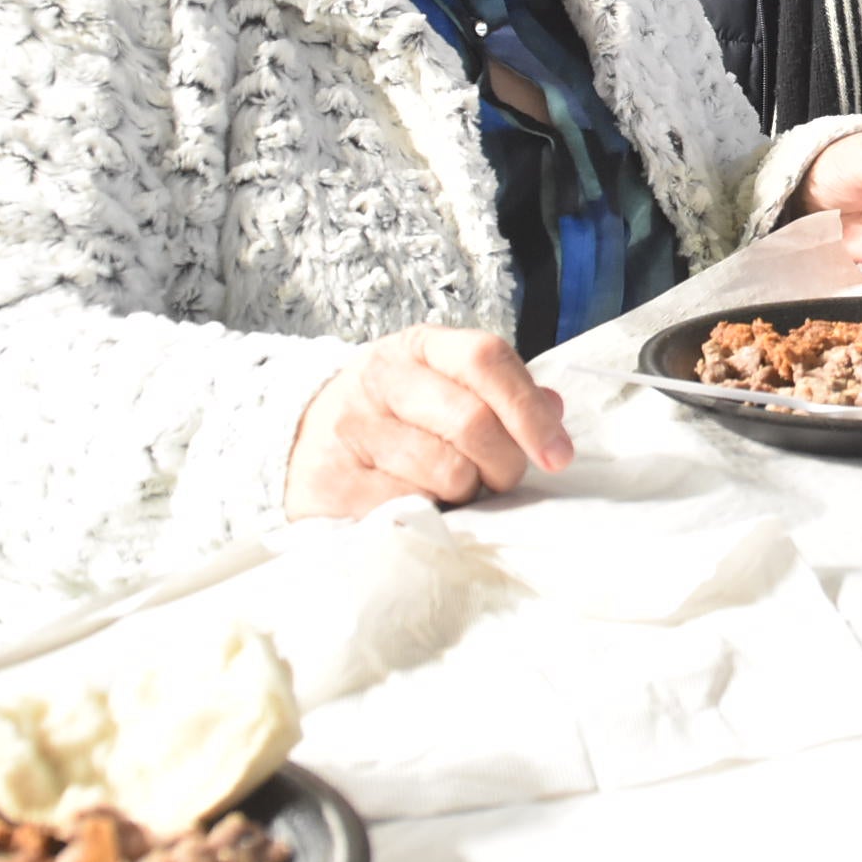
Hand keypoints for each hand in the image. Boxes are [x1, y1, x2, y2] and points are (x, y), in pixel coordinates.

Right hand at [285, 326, 571, 520]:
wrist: (302, 445)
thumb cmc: (394, 419)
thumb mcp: (444, 388)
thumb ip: (502, 396)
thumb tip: (554, 409)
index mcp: (420, 347)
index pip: (486, 359)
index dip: (530, 410)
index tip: (558, 455)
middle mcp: (381, 378)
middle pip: (472, 421)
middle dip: (505, 463)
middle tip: (502, 480)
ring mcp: (351, 429)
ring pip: (445, 471)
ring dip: (467, 492)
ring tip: (455, 489)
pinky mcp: (332, 482)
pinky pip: (408, 507)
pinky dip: (429, 514)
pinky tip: (422, 505)